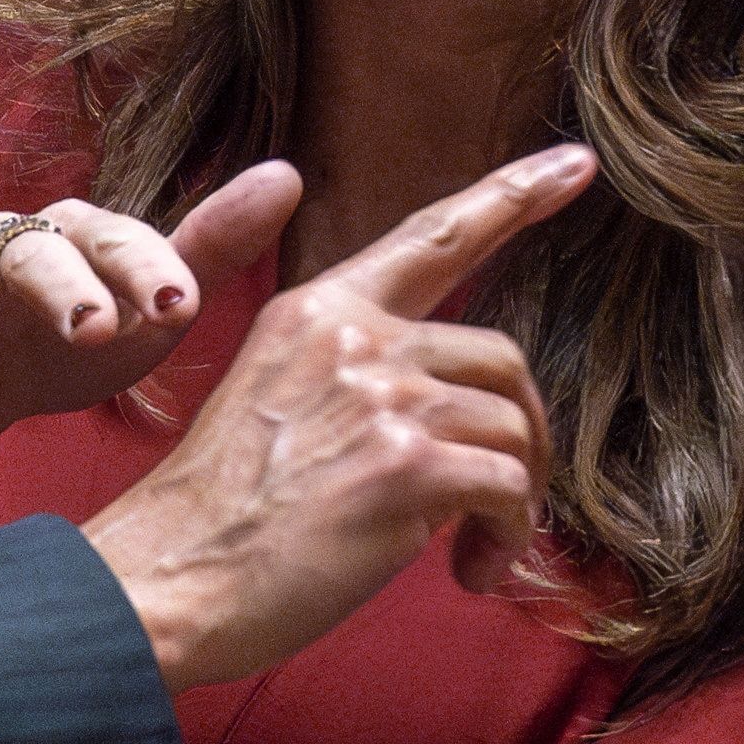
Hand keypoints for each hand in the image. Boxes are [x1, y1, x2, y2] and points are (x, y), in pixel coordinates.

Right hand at [0, 162, 305, 475]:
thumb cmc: (69, 342)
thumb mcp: (143, 311)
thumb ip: (209, 250)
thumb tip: (290, 173)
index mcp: (80, 240)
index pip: (119, 242)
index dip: (147, 269)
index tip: (180, 306)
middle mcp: (12, 244)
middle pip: (38, 250)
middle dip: (64, 288)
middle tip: (94, 332)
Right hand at [81, 144, 591, 691]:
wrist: (168, 580)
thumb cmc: (221, 516)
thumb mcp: (274, 400)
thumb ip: (356, 379)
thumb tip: (451, 417)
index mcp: (318, 311)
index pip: (433, 236)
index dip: (513, 196)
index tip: (574, 163)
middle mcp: (352, 337)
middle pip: (502, 356)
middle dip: (522, 431)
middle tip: (502, 499)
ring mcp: (381, 396)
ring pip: (513, 427)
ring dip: (516, 497)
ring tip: (474, 549)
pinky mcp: (406, 465)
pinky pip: (509, 488)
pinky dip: (507, 535)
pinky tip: (468, 569)